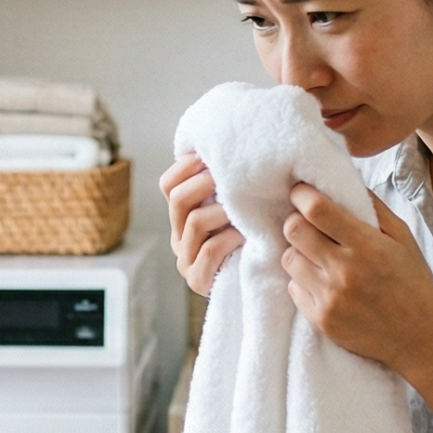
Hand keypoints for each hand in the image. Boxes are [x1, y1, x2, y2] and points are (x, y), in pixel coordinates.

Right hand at [161, 154, 243, 297]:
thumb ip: (229, 186)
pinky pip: (208, 250)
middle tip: (233, 177)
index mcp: (182, 216)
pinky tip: (245, 235)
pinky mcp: (198, 281)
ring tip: (245, 208)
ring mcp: (186, 260)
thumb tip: (229, 146)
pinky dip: (228, 238)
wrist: (264, 286)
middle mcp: (179, 237)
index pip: (168, 185)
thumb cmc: (257, 238)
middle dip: (205, 183)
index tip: (211, 156)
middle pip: (177, 199)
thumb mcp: (241, 208)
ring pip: (193, 222)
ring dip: (222, 210)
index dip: (186, 166)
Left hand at [279, 183, 432, 371]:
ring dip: (299, 253)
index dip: (302, 195)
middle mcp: (344, 271)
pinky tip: (323, 283)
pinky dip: (303, 282)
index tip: (301, 192)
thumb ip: (374, 209)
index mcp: (366, 245)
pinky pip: (293, 289)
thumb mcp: (404, 239)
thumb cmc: (413, 284)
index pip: (316, 209)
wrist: (419, 338)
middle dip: (296, 221)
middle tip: (308, 225)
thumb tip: (344, 183)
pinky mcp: (320, 320)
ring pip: (289, 259)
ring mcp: (330, 298)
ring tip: (317, 257)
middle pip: (293, 231)